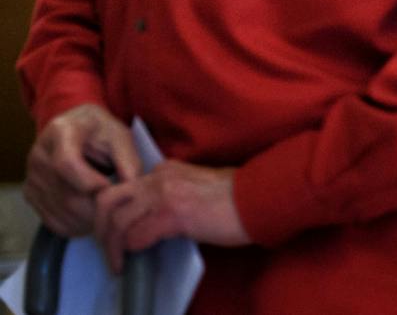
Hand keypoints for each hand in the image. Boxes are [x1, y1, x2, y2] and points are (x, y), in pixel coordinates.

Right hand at [24, 103, 140, 236]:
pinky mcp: (31, 194)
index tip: (109, 186)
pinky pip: (52, 220)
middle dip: (96, 206)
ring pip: (61, 210)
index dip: (89, 181)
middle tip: (118, 208)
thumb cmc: (101, 131)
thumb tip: (133, 189)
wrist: (76, 128)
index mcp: (61, 131)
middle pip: (65, 193)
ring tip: (110, 213)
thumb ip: (128, 160)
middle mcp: (39, 155)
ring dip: (89, 219)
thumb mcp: (120, 136)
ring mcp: (32, 177)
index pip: (66, 163)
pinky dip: (76, 225)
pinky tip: (93, 218)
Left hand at [93, 160, 249, 272]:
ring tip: (118, 263)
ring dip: (112, 247)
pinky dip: (131, 249)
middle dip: (99, 228)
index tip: (113, 233)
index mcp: (165, 169)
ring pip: (116, 221)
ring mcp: (165, 194)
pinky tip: (135, 259)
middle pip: (107, 201)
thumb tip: (151, 219)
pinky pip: (136, 235)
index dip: (110, 213)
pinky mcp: (173, 214)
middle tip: (107, 250)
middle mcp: (160, 177)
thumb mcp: (195, 187)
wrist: (260, 198)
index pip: (121, 188)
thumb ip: (171, 195)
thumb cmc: (235, 198)